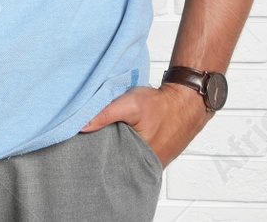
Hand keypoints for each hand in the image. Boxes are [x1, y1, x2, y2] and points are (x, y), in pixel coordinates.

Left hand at [80, 83, 210, 168]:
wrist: (185, 101)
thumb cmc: (160, 104)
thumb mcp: (129, 105)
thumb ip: (105, 115)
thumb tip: (80, 126)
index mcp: (141, 158)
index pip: (111, 165)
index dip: (96, 157)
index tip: (83, 148)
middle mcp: (148, 164)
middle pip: (118, 163)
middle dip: (104, 154)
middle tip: (91, 141)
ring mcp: (153, 161)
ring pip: (126, 159)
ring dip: (115, 150)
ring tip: (106, 137)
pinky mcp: (155, 154)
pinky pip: (136, 155)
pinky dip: (126, 147)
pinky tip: (120, 136)